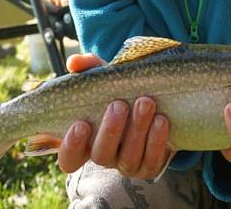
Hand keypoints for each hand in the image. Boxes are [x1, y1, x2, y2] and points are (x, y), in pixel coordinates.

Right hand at [57, 53, 171, 179]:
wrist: (155, 101)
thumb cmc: (118, 92)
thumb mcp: (103, 79)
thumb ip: (88, 69)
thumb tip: (74, 62)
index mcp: (85, 142)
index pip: (69, 157)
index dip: (71, 146)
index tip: (81, 124)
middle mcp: (104, 156)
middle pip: (101, 155)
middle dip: (110, 130)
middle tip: (119, 104)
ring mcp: (126, 164)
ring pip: (129, 157)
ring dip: (137, 129)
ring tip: (145, 103)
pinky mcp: (149, 166)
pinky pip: (152, 160)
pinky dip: (157, 140)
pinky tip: (161, 120)